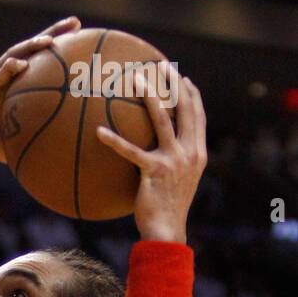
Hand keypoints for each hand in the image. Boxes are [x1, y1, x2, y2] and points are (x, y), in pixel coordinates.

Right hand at [0, 17, 79, 162]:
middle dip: (54, 33)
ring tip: (50, 41)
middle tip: (75, 24)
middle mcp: (5, 75)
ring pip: (15, 55)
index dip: (61, 48)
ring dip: (32, 46)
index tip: (83, 39)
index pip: (41, 60)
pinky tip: (20, 64)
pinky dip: (8, 69)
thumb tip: (54, 157)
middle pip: (32, 48)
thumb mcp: (11, 140)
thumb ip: (30, 140)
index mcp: (15, 83)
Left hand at [97, 69, 206, 242]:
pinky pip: (130, 151)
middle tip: (163, 65)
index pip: (199, 117)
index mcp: (198, 153)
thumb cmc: (168, 212)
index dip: (192, 95)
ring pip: (161, 119)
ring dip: (150, 95)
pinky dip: (113, 141)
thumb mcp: (179, 185)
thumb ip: (173, 165)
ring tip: (136, 79)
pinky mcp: (154, 171)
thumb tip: (154, 156)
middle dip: (175, 84)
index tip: (184, 79)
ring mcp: (173, 160)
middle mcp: (189, 152)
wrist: (167, 232)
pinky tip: (98, 132)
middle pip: (184, 109)